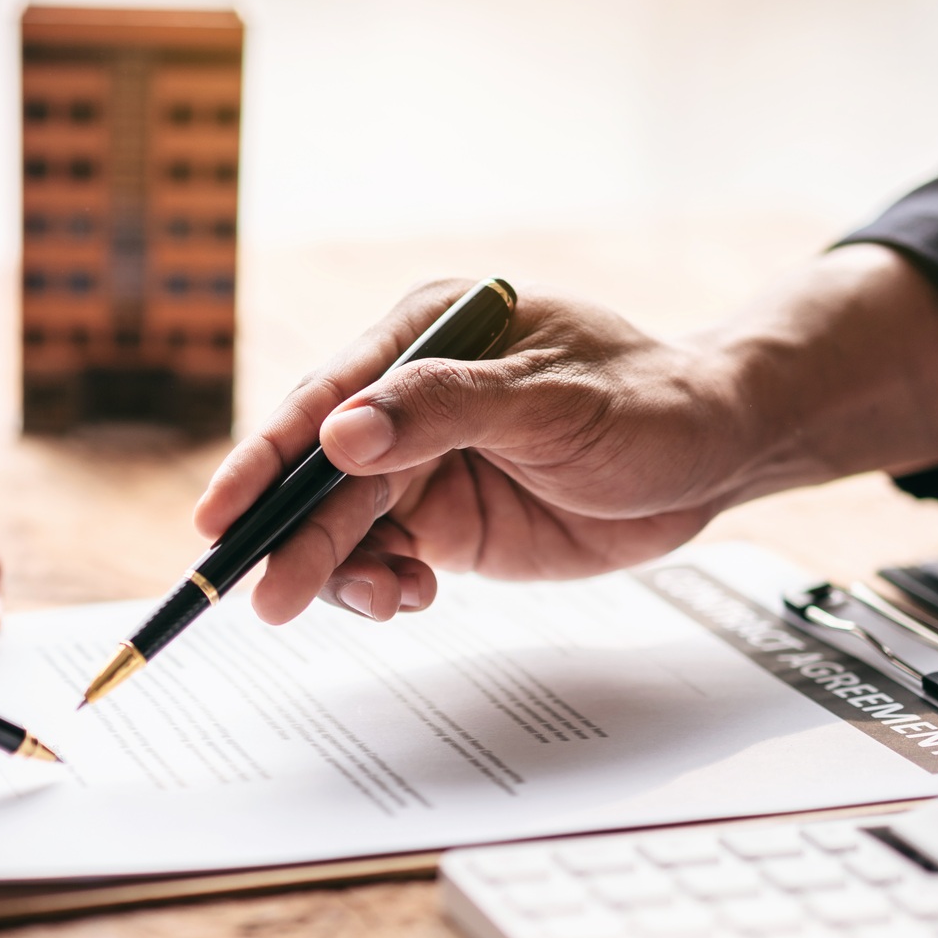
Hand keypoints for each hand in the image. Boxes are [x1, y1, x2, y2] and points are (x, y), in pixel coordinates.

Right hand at [195, 247, 937, 623]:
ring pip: (345, 527)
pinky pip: (384, 559)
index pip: (325, 399)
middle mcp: (410, 400)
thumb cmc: (649, 405)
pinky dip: (382, 588)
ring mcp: (425, 463)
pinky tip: (409, 599)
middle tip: (266, 599)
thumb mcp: (554, 403)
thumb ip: (445, 410)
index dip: (265, 460)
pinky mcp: (445, 520)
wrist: (716, 456)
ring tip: (383, 601)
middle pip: (322, 475)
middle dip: (292, 539)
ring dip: (341, 571)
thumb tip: (341, 433)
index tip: (221, 515)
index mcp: (424, 336)